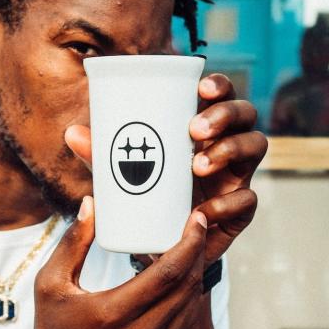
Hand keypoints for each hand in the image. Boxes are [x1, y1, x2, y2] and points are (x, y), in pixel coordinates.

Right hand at [22, 196, 206, 328]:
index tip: (195, 218)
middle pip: (187, 285)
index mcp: (112, 314)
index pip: (168, 273)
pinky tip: (180, 276)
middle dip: (197, 251)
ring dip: (195, 271)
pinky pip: (185, 322)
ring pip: (191, 304)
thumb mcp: (50, 284)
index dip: (188, 242)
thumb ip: (73, 243)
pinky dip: (187, 295)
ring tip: (188, 246)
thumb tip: (92, 204)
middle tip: (196, 225)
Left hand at [64, 73, 266, 265]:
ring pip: (256, 145)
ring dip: (230, 150)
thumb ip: (101, 154)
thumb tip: (72, 133)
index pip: (222, 94)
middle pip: (246, 114)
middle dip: (225, 115)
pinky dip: (228, 203)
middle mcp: (228, 143)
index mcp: (204, 126)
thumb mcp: (121, 173)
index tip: (200, 88)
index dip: (219, 85)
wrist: (160, 243)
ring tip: (197, 166)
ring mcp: (238, 175)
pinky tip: (204, 210)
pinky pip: (248, 200)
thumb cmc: (145, 194)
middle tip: (194, 131)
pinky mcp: (240, 209)